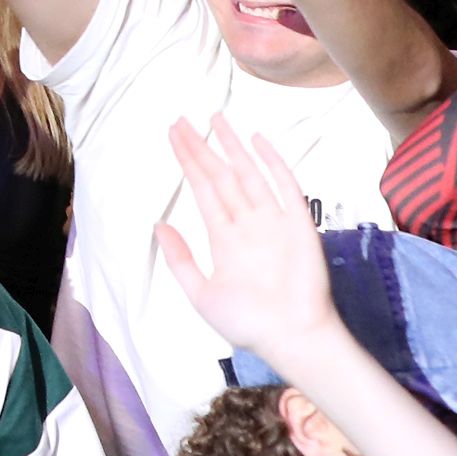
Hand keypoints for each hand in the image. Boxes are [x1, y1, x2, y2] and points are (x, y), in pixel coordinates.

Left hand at [153, 116, 348, 374]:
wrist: (291, 337)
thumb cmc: (249, 323)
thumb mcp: (202, 293)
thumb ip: (180, 259)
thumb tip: (158, 225)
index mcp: (224, 237)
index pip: (202, 189)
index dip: (188, 161)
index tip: (174, 136)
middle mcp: (247, 223)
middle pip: (220, 175)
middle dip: (201, 147)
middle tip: (181, 119)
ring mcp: (273, 220)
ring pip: (248, 173)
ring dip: (232, 146)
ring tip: (214, 118)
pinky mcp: (299, 224)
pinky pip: (285, 186)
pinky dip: (273, 163)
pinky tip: (257, 141)